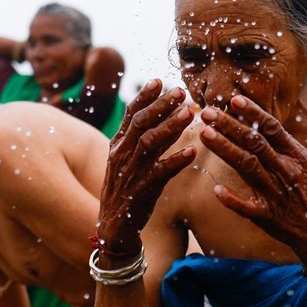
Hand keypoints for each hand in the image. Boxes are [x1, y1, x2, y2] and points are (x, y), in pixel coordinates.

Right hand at [97, 80, 195, 254]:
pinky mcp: (141, 191)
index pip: (130, 114)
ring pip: (149, 143)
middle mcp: (121, 155)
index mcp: (118, 145)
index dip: (145, 96)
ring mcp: (130, 173)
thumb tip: (160, 112)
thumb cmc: (126, 188)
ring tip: (190, 114)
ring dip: (170, 127)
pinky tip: (192, 151)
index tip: (160, 80)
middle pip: (141, 123)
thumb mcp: (127, 160)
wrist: (113, 226)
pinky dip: (176, 160)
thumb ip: (141, 137)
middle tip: (181, 92)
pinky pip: (160, 173)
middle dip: (161, 105)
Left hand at [199, 95, 306, 267]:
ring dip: (225, 149)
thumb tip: (259, 120)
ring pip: (247, 166)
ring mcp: (276, 193)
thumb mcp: (304, 164)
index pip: (272, 128)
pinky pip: (247, 207)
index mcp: (296, 156)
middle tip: (207, 113)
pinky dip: (232, 198)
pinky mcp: (268, 216)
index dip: (252, 113)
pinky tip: (216, 189)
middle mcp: (286, 171)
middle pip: (254, 142)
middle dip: (230, 125)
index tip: (233, 100)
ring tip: (205, 134)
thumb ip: (283, 145)